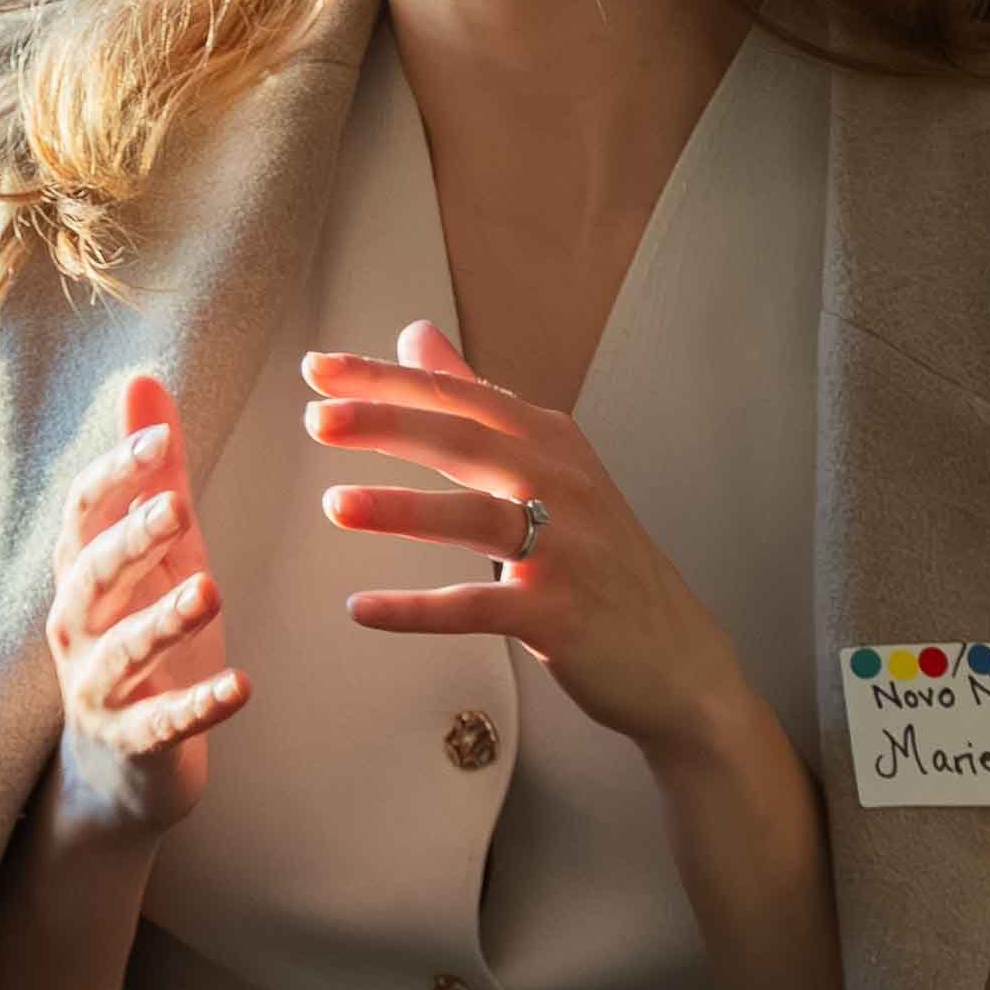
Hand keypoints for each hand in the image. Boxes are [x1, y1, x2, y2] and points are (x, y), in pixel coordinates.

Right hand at [41, 367, 246, 847]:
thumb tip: (142, 379)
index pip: (83, 513)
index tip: (161, 442)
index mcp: (84, 571)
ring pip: (122, 651)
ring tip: (209, 591)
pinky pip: (161, 724)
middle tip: (177, 507)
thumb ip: (152, 475)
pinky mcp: (133, 742)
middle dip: (131, 541)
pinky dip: (198, 708)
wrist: (120, 767)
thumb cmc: (142, 637)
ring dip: (163, 621)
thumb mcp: (155, 554)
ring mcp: (99, 688)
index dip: (117, 475)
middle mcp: (78, 626)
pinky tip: (241, 688)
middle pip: (93, 575)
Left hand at [305, 326, 793, 825]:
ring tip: (334, 504)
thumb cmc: (597, 556)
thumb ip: (475, 400)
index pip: (460, 397)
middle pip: (467, 440)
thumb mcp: (546, 465)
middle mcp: (562, 484)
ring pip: (478, 517)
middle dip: (390, 423)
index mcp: (551, 440)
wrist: (673, 655)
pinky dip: (419, 610)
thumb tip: (415, 333)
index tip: (318, 368)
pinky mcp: (558, 613)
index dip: (388, 379)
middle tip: (316, 416)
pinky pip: (478, 608)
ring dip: (405, 509)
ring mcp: (565, 549)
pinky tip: (362, 609)